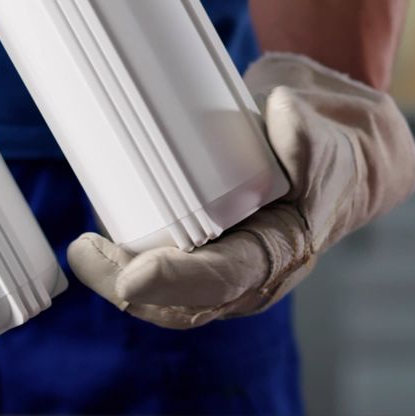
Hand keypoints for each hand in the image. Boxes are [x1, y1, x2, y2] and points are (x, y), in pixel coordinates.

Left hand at [66, 52, 414, 328]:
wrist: (330, 142)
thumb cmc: (331, 151)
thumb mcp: (330, 144)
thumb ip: (308, 136)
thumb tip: (281, 115)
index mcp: (277, 256)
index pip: (223, 280)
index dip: (176, 282)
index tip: (132, 275)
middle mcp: (244, 268)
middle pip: (179, 300)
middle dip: (125, 285)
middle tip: (84, 253)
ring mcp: (216, 256)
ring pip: (160, 289)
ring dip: (116, 275)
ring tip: (83, 250)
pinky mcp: (194, 237)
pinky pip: (154, 256)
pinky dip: (122, 251)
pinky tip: (94, 238)